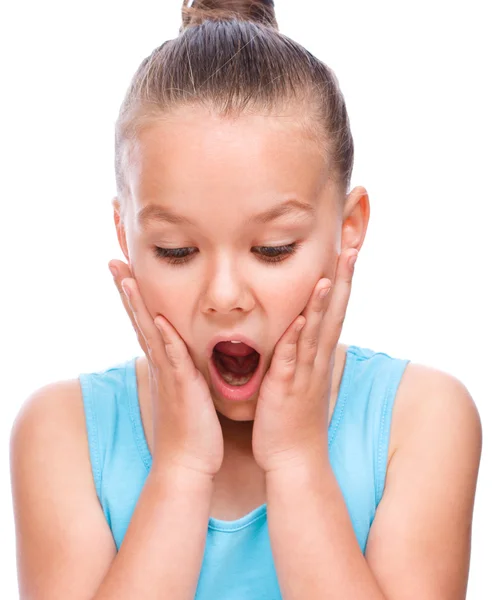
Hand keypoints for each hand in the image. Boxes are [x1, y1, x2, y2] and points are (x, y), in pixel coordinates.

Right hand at [109, 260, 223, 478]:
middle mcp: (161, 364)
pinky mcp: (181, 389)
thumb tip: (182, 350)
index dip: (134, 295)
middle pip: (139, 319)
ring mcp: (168, 375)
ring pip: (150, 333)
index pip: (145, 321)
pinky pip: (173, 360)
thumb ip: (181, 366)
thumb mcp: (185, 389)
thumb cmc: (190, 426)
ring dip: (138, 306)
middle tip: (113, 261)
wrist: (188, 462)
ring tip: (126, 278)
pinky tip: (160, 321)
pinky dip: (166, 340)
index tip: (126, 269)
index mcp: (163, 361)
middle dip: (126, 290)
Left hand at [252, 249, 357, 473]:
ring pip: (317, 331)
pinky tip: (300, 319)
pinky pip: (293, 360)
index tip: (347, 251)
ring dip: (324, 302)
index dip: (342, 281)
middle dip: (343, 279)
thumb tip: (299, 330)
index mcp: (319, 356)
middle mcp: (317, 360)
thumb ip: (301, 353)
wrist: (294, 460)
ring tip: (331, 272)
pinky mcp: (287, 389)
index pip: (335, 310)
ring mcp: (305, 374)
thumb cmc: (293, 418)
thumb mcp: (302, 379)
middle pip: (334, 313)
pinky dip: (297, 339)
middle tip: (352, 247)